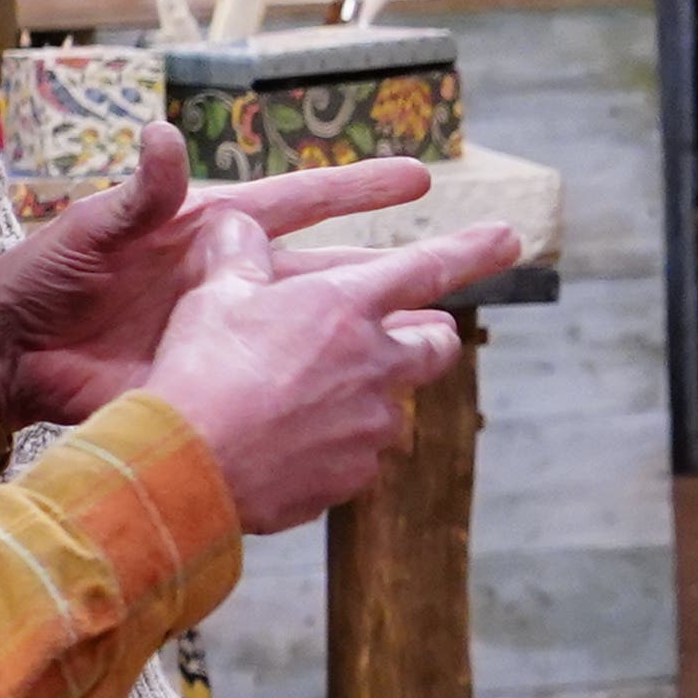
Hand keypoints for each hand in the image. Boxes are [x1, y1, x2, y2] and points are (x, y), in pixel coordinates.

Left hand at [0, 146, 431, 432]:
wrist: (10, 353)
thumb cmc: (46, 276)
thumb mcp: (92, 226)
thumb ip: (140, 192)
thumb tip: (165, 137)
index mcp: (216, 230)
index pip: (304, 201)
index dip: (361, 189)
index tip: (422, 177)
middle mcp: (239, 281)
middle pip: (338, 272)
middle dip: (408, 266)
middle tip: (474, 256)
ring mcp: (235, 336)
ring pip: (328, 336)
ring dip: (383, 339)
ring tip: (445, 340)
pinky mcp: (218, 382)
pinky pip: (288, 389)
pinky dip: (332, 395)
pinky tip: (377, 406)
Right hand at [132, 189, 528, 528]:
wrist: (188, 466)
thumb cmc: (200, 370)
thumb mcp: (214, 294)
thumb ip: (237, 254)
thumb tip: (237, 221)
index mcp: (346, 307)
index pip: (426, 267)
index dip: (472, 249)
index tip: (509, 238)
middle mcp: (374, 365)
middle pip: (436, 346)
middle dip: (430, 336)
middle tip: (409, 334)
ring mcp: (370, 426)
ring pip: (394, 407)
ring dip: (370, 398)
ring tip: (314, 400)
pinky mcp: (354, 476)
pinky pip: (359, 456)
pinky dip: (335, 447)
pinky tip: (289, 445)